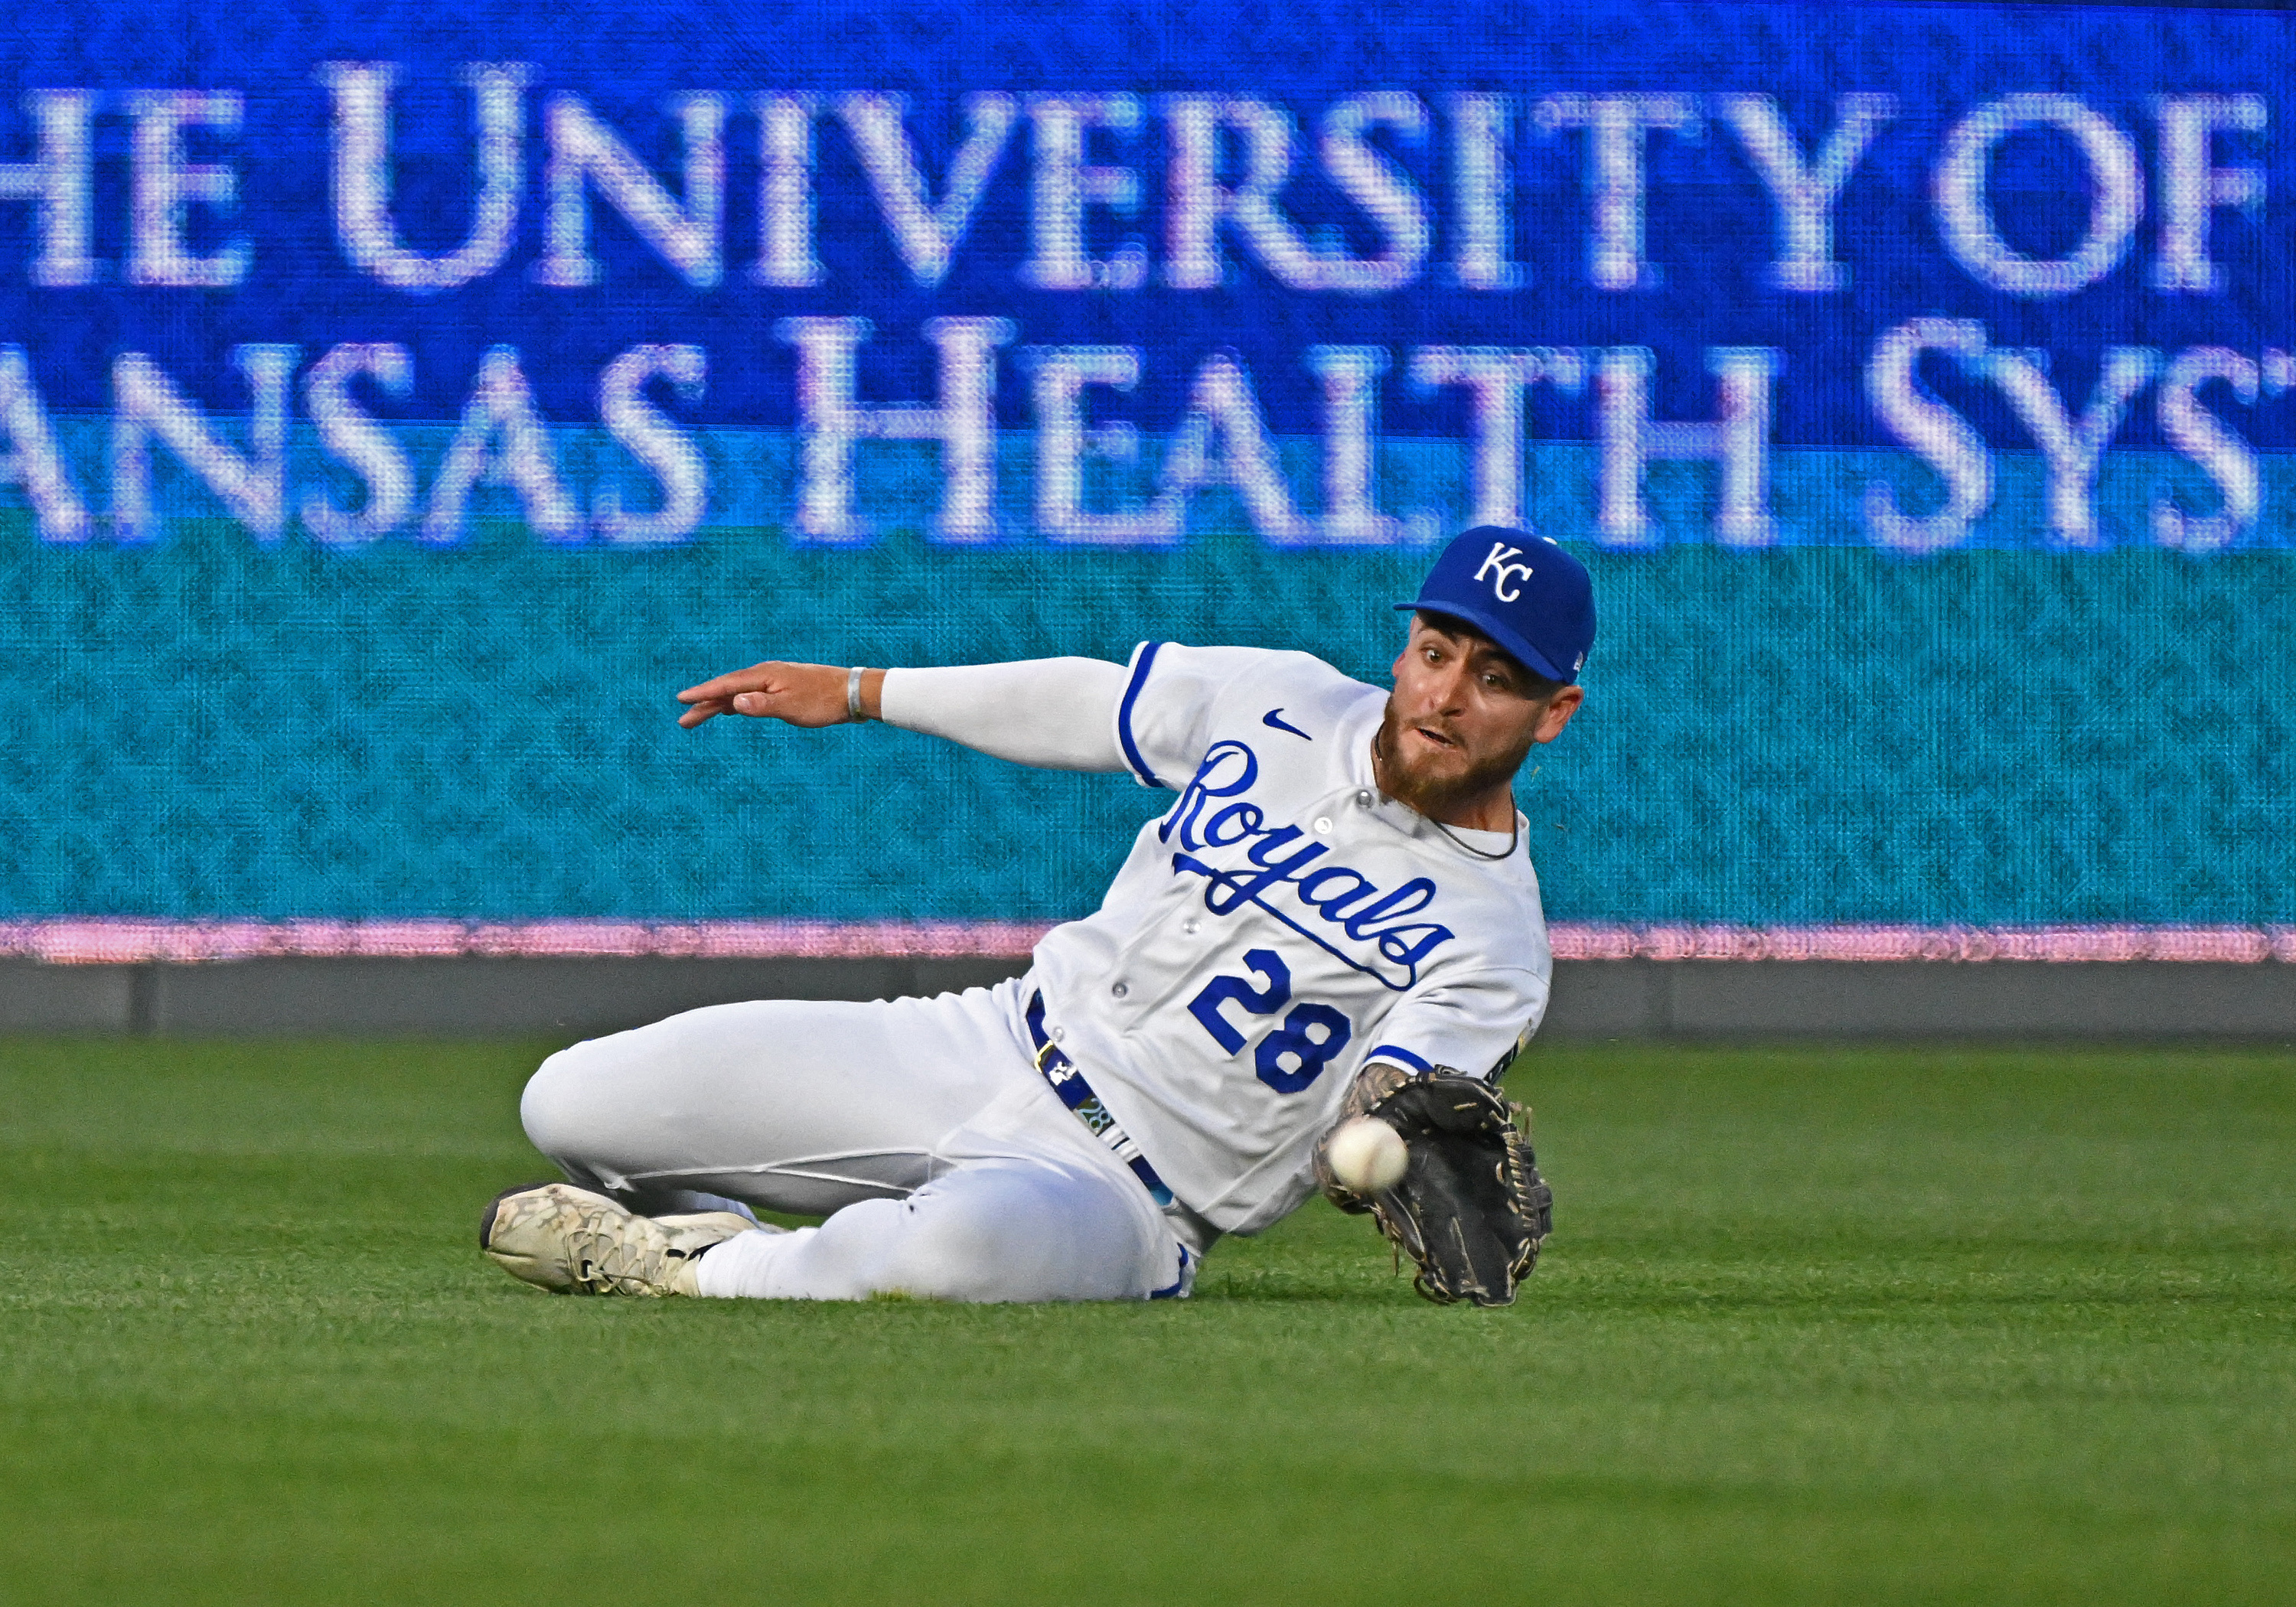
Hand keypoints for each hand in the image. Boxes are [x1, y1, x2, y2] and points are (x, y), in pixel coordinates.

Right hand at [675, 661, 877, 728]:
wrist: (852, 692)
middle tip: (684, 720)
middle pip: (728, 689)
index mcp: (764, 675)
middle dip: (705, 704)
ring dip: (718, 705)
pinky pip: (751, 695)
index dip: (703, 693)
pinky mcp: (782, 689)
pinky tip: (730, 709)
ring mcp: (773, 681)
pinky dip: (736, 703)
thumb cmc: (823, 701)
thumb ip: (762, 705)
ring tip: (697, 717)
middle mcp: (765, 674)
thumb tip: (735, 703)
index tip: (682, 700)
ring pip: (738, 693)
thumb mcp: (791, 707)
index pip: (726, 685)